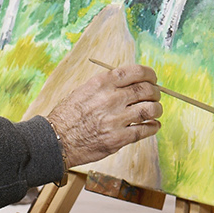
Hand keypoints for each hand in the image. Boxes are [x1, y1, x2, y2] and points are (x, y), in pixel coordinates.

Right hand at [44, 63, 161, 167]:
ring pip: (151, 109)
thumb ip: (106, 85)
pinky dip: (153, 126)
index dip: (150, 75)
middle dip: (155, 92)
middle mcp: (111, 98)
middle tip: (155, 96)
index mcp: (102, 83)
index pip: (136, 72)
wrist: (56, 140)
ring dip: (157, 109)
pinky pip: (145, 130)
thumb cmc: (68, 115)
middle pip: (147, 90)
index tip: (152, 78)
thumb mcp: (84, 90)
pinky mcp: (119, 138)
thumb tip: (129, 83)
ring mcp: (116, 119)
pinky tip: (152, 125)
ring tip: (155, 111)